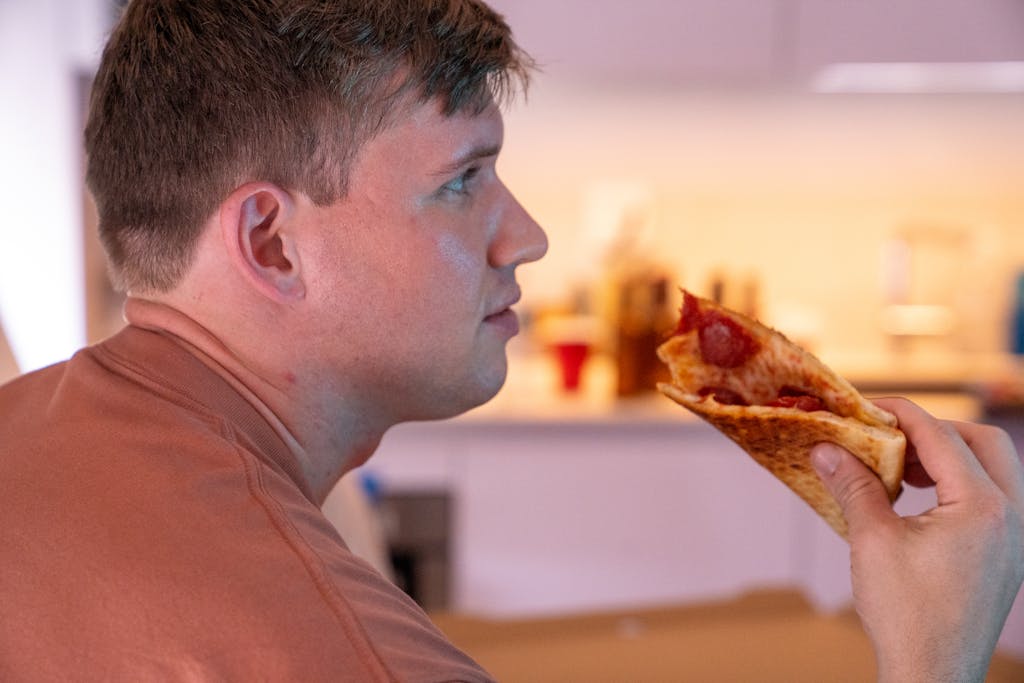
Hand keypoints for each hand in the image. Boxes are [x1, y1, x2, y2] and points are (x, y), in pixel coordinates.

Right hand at [810, 397, 1023, 682]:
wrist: (933, 676)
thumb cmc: (906, 614)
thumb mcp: (872, 540)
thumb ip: (853, 485)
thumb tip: (825, 447)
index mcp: (983, 506)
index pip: (941, 436)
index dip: (899, 414)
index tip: (865, 407)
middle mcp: (1012, 516)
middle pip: (984, 441)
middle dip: (935, 430)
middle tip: (889, 435)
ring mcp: (1015, 537)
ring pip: (994, 469)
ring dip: (949, 457)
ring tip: (901, 469)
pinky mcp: (1006, 555)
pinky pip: (992, 499)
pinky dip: (959, 486)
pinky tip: (918, 502)